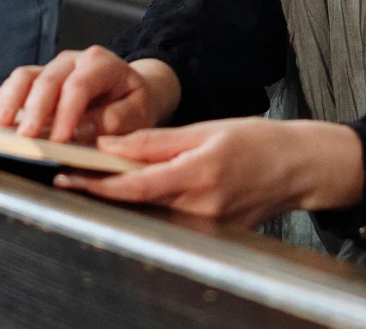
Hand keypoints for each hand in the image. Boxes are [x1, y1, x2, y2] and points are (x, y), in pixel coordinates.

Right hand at [0, 48, 180, 143]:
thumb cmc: (134, 103)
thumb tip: (82, 130)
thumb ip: (114, 120)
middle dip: (36, 110)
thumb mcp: (138, 113)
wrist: (132, 90)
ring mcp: (54, 68)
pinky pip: (17, 82)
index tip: (60, 139)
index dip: (67, 112)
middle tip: (27, 137)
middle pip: (48, 79)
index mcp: (101, 64)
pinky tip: (0, 117)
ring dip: (12, 100)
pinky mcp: (40, 78)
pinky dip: (6, 98)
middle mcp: (74, 61)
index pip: (79, 86)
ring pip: (26, 76)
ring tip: (2, 124)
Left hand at [55, 118, 364, 228]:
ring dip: (122, 200)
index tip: (67, 178)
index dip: (97, 185)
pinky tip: (136, 192)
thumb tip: (110, 146)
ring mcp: (206, 226)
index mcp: (198, 173)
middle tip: (69, 178)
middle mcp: (201, 206)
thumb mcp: (204, 130)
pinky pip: (170, 220)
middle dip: (102, 192)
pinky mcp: (211, 235)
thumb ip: (155, 141)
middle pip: (136, 205)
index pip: (135, 186)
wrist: (298, 167)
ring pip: (150, 214)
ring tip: (96, 180)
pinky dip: (148, 207)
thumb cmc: (256, 141)